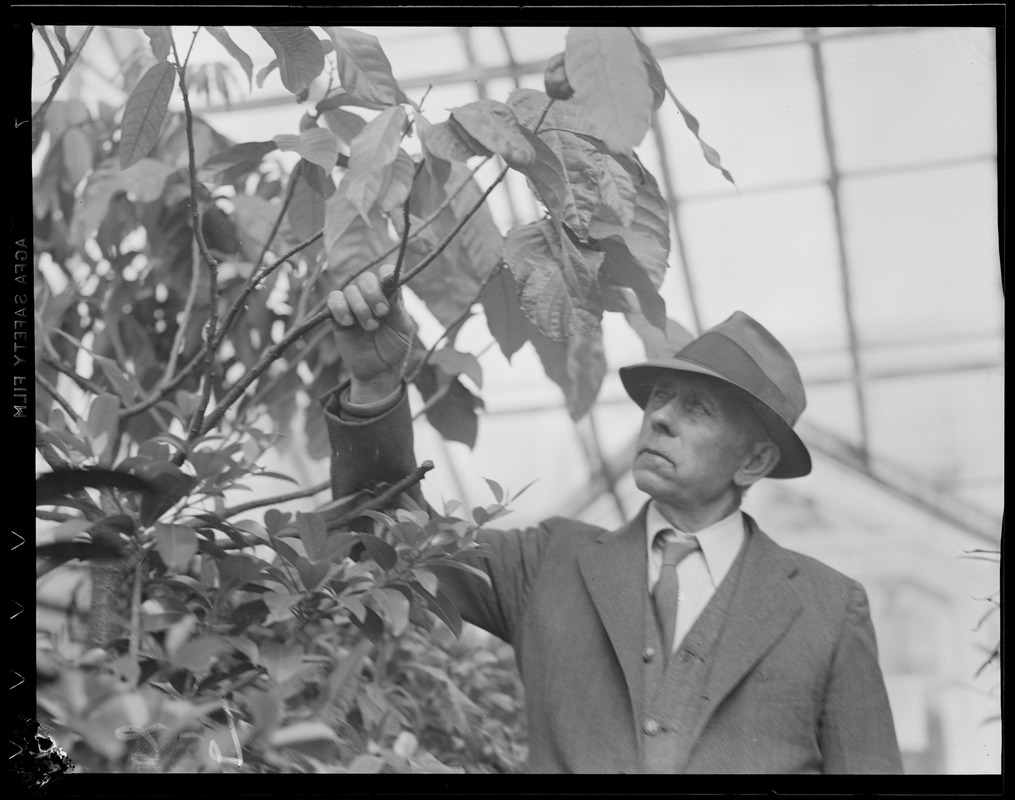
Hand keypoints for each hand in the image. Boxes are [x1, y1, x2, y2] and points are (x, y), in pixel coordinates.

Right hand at [326, 264, 415, 402]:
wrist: (380, 371)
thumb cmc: (395, 348)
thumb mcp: (402, 327)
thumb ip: (396, 306)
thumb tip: (390, 281)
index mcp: (389, 295)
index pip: (385, 273)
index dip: (386, 273)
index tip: (387, 281)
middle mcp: (370, 296)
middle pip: (366, 279)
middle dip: (373, 294)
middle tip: (382, 313)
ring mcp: (353, 305)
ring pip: (350, 290)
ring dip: (360, 307)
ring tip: (370, 326)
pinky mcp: (338, 316)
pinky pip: (333, 300)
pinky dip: (340, 308)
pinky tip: (348, 322)